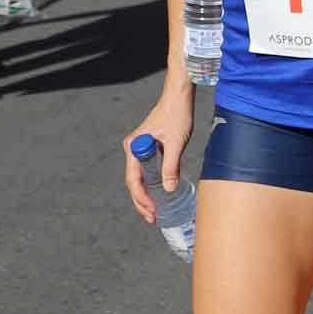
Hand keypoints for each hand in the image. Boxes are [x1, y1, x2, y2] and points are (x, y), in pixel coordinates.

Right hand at [122, 92, 193, 224]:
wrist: (179, 95)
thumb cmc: (177, 115)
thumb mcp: (175, 143)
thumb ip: (171, 167)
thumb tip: (168, 190)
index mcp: (134, 147)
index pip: (133, 180)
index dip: (141, 199)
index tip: (152, 212)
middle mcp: (133, 147)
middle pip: (133, 181)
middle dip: (141, 201)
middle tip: (152, 218)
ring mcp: (139, 147)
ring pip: (138, 176)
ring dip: (144, 194)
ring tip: (154, 210)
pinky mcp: (148, 145)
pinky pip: (145, 169)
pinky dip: (149, 183)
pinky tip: (157, 192)